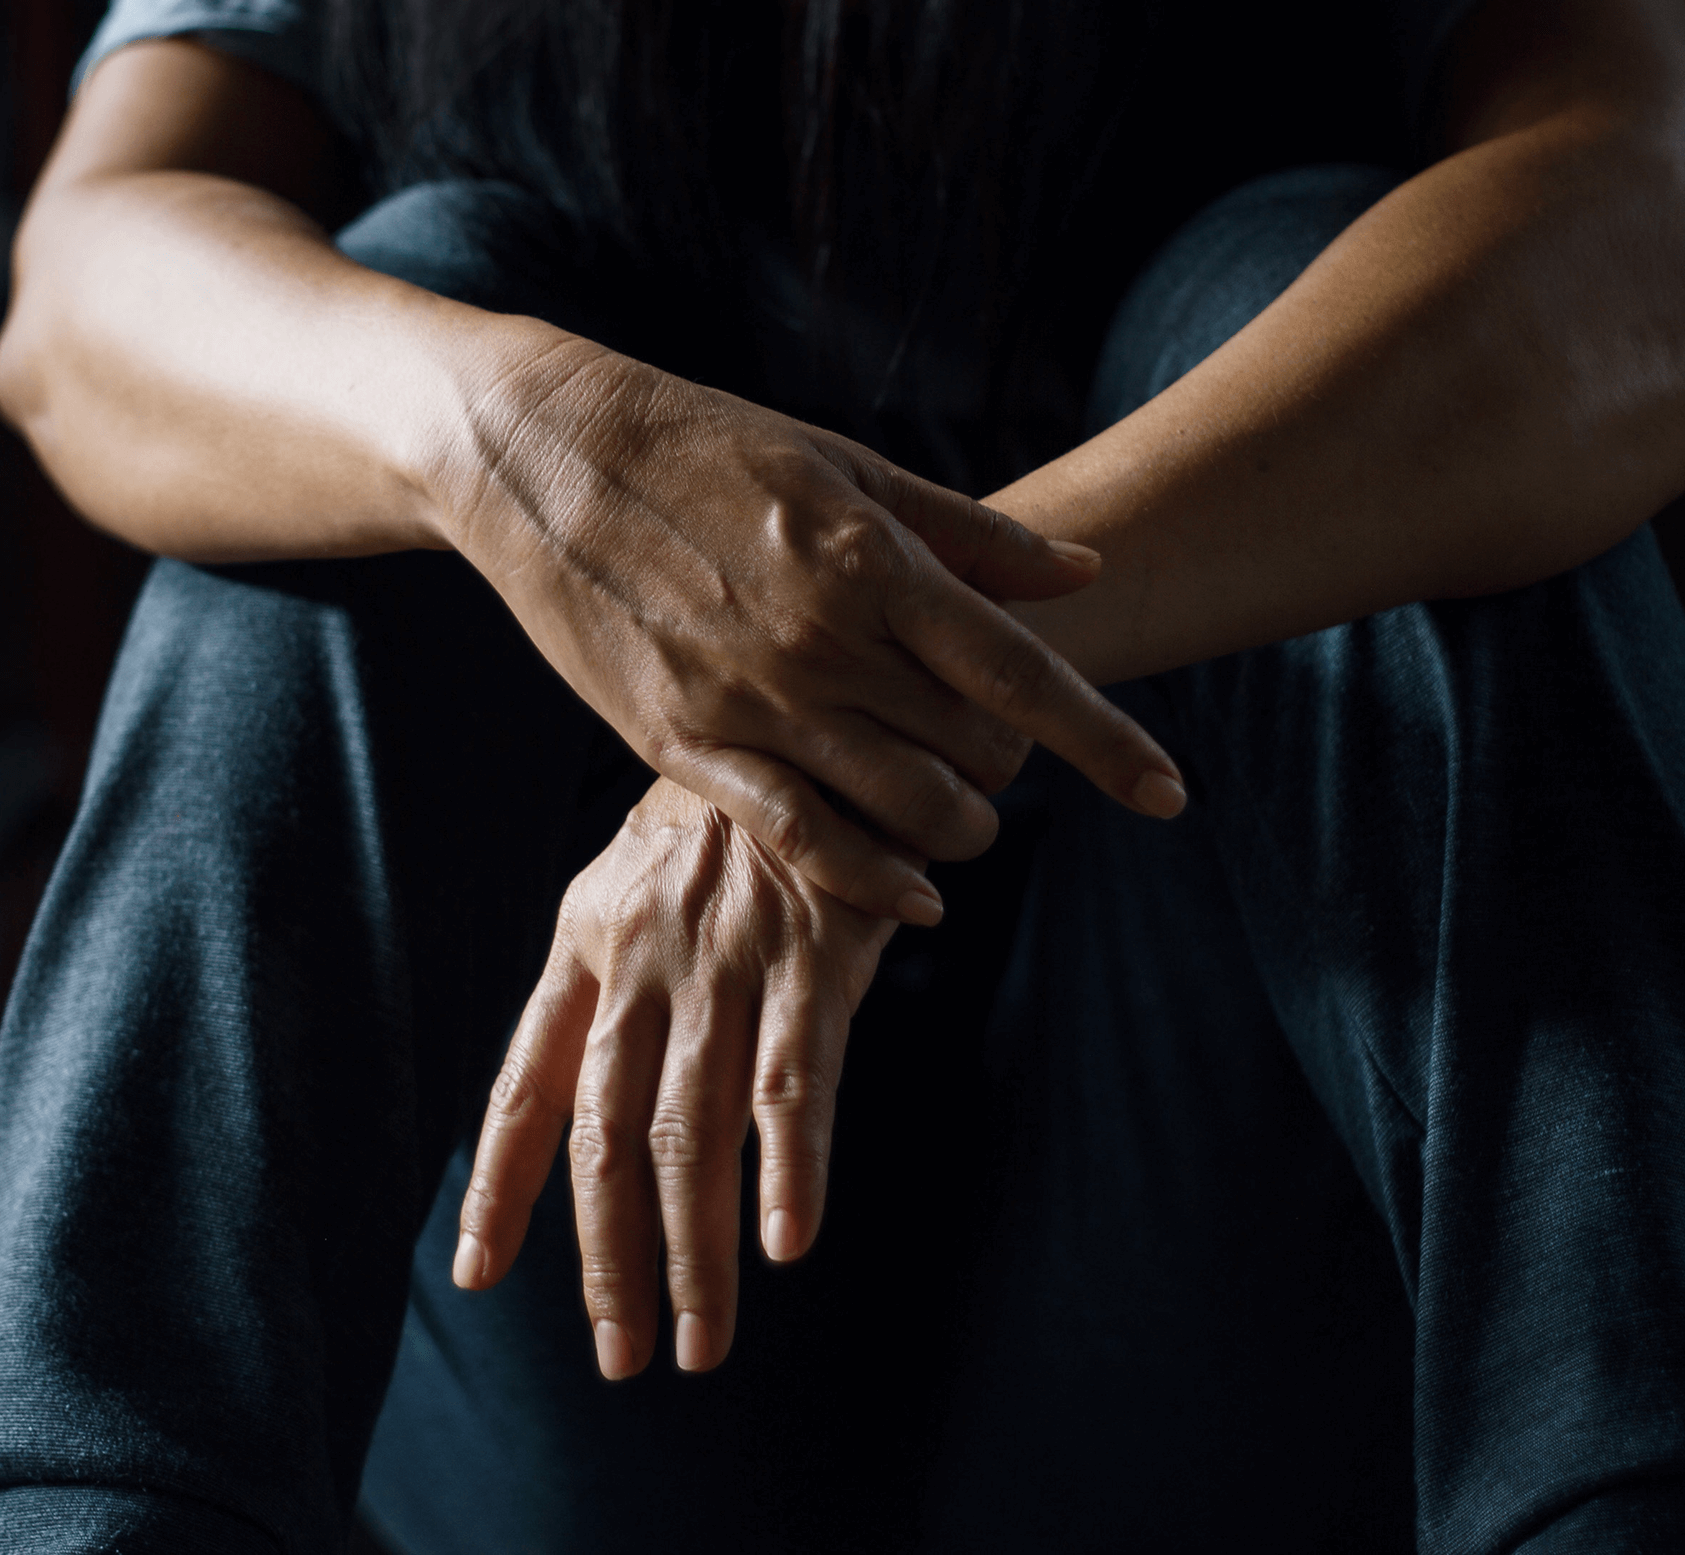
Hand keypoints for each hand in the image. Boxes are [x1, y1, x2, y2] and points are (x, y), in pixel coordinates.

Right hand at [442, 336, 1185, 920]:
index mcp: (869, 559)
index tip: (1170, 794)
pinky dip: (874, 879)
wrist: (541, 458)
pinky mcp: (685, 746)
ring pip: (900, 807)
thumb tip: (1081, 573)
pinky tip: (919, 896)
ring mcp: (752, 700)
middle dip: (1018, 770)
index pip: (1020, 673)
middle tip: (1006, 755)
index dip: (1107, 741)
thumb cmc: (704, 444)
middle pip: (972, 749)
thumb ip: (967, 532)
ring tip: (966, 812)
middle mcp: (822, 640)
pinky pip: (801, 839)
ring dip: (960, 827)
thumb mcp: (843, 463)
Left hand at [451, 777, 896, 1375]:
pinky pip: (797, 1081)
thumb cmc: (725, 818)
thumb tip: (568, 1091)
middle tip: (622, 1357)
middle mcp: (644, 960)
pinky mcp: (816, 955)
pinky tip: (789, 1241)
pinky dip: (793, 1167)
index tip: (479, 1271)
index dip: (500, 1185)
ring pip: (696, 1131)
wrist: (809, 717)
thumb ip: (602, 980)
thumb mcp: (632, 880)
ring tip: (700, 1341)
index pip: (526, 1083)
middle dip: (610, 1258)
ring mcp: (729, 959)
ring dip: (696, 1252)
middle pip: (609, 1137)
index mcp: (586, 941)